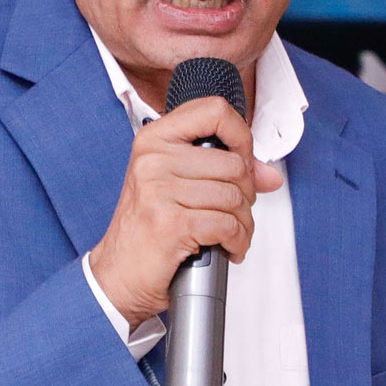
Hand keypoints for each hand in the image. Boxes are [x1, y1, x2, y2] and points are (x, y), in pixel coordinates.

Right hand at [89, 96, 285, 327]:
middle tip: (235, 212)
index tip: (244, 160)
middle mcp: (154, 159)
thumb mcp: (175, 187)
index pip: (214, 110)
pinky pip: (227, 225)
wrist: (117, 275)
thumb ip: (221, 172)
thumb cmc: (146, 230)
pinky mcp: (171, 223)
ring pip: (234, 198)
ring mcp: (160, 190)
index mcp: (155, 139)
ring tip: (232, 234)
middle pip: (234, 164)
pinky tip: (228, 247)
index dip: (241, 135)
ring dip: (244, 223)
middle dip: (246, 195)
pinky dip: (237, 241)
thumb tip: (269, 175)